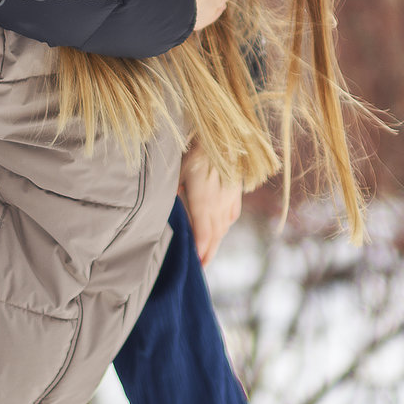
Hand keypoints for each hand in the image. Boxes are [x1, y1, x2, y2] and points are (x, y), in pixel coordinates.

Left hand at [178, 146, 241, 266]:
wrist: (224, 136)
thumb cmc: (197, 152)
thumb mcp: (178, 172)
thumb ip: (174, 192)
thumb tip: (167, 206)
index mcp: (203, 203)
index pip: (202, 234)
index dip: (200, 251)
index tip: (196, 263)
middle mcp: (218, 205)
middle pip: (215, 236)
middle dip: (208, 253)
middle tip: (202, 267)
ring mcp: (229, 198)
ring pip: (224, 226)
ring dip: (217, 241)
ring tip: (210, 252)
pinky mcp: (236, 190)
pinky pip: (232, 213)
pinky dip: (226, 224)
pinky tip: (224, 227)